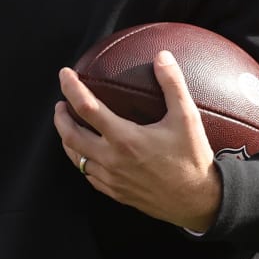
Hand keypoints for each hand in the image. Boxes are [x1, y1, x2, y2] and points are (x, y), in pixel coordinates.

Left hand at [53, 50, 222, 232]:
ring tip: (69, 125)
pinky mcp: (116, 192)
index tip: (66, 74)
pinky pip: (89, 175)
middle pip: (70, 135)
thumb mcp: (187, 118)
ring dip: (67, 139)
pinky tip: (88, 153)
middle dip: (60, 117)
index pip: (86, 108)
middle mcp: (112, 160)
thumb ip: (172, 84)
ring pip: (76, 158)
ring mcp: (111, 179)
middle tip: (61, 104)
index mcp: (125, 139)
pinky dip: (82, 160)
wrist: (198, 202)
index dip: (71, 88)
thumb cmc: (192, 159)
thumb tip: (162, 56)